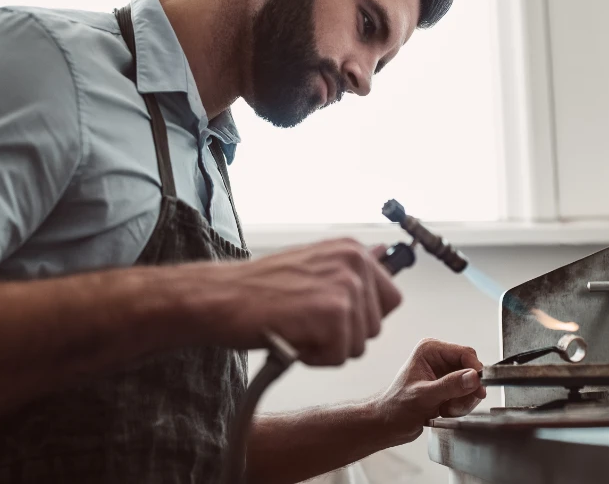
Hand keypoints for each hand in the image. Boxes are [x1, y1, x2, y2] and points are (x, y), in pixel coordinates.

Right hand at [199, 238, 401, 364]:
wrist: (218, 297)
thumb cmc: (258, 289)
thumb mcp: (313, 267)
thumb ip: (348, 270)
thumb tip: (384, 253)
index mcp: (352, 249)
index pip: (389, 299)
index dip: (359, 318)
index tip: (329, 315)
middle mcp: (355, 262)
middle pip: (375, 327)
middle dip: (342, 335)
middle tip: (305, 321)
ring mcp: (347, 286)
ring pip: (358, 345)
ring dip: (326, 347)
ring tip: (296, 326)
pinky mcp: (335, 313)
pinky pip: (339, 356)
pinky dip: (313, 358)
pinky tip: (292, 337)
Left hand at [373, 339, 486, 443]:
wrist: (388, 424)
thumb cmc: (397, 407)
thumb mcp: (424, 396)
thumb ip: (450, 386)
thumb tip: (473, 377)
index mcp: (431, 350)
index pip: (465, 353)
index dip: (475, 371)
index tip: (477, 389)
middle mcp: (439, 357)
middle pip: (471, 370)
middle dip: (466, 391)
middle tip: (453, 405)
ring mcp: (444, 372)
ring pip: (471, 384)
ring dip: (462, 401)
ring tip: (445, 409)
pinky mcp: (448, 386)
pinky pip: (467, 394)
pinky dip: (460, 406)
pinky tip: (444, 410)